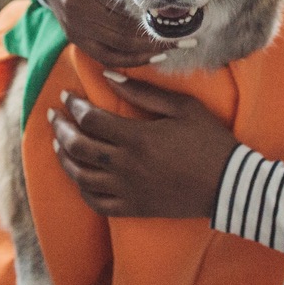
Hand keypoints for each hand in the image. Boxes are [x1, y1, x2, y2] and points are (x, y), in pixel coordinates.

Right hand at [31, 0, 174, 68]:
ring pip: (118, 46)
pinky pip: (106, 56)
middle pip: (124, 29)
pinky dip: (132, 59)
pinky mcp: (73, 37)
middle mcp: (75, 3)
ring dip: (151, 50)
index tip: (184, 13)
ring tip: (178, 46)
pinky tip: (154, 56)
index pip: (127, 2)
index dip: (157, 11)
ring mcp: (72, 24)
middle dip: (160, 35)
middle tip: (189, 36)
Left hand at [50, 73, 239, 218]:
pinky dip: (82, 189)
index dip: (74, 106)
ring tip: (58, 144)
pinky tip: (79, 176)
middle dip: (61, 129)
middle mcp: (127, 166)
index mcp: (138, 138)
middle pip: (78, 147)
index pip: (91, 119)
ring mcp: (128, 190)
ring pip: (81, 176)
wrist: (229, 184)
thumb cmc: (209, 141)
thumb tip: (109, 76)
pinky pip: (97, 202)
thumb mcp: (183, 107)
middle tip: (54, 116)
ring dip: (64, 158)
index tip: (67, 96)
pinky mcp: (134, 208)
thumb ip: (144, 92)